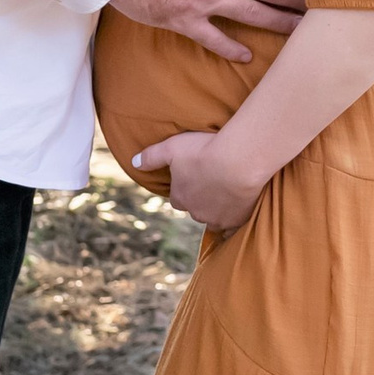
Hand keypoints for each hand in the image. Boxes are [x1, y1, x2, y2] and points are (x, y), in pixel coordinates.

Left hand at [131, 128, 260, 230]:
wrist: (238, 161)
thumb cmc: (204, 151)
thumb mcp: (171, 147)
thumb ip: (151, 156)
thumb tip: (134, 162)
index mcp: (180, 198)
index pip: (177, 199)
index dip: (184, 188)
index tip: (193, 176)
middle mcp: (196, 213)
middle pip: (195, 209)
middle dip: (201, 199)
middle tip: (212, 181)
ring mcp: (217, 219)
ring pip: (214, 219)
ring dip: (217, 209)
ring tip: (228, 191)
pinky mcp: (237, 221)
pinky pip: (233, 226)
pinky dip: (234, 219)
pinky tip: (240, 208)